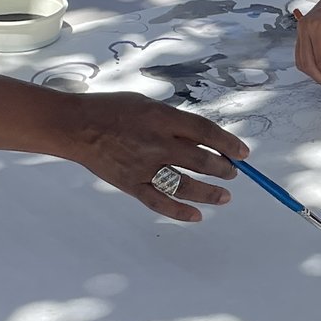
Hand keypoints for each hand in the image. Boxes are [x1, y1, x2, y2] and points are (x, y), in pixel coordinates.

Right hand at [62, 94, 246, 222]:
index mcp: (162, 118)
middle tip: (232, 173)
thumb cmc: (112, 110)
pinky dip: (180, 211)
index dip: (229, 144)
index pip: (206, 132)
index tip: (243, 153)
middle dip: (223, 169)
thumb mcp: (148, 104)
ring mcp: (144, 167)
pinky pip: (160, 202)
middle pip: (201, 160)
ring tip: (224, 197)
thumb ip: (174, 121)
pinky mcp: (132, 185)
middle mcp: (157, 143)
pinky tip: (197, 216)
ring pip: (186, 185)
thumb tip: (203, 138)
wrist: (76, 127)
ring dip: (209, 193)